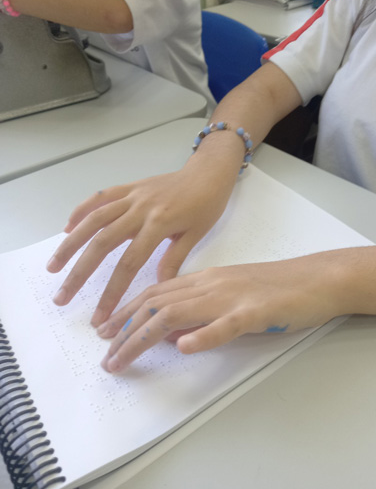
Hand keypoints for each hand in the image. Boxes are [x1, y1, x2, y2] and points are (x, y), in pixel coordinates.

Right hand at [47, 167, 233, 326]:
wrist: (208, 173)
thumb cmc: (206, 205)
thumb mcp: (196, 235)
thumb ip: (173, 260)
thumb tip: (156, 291)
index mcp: (159, 225)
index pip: (128, 264)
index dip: (111, 292)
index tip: (99, 315)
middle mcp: (140, 209)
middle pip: (102, 243)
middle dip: (79, 273)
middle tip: (61, 297)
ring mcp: (131, 196)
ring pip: (93, 219)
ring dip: (70, 244)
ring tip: (53, 266)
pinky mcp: (128, 186)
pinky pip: (99, 197)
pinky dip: (81, 211)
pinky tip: (67, 229)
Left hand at [98, 254, 343, 373]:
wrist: (316, 279)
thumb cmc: (277, 288)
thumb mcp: (231, 295)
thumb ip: (201, 309)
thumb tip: (169, 330)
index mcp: (207, 279)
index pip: (156, 293)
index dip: (126, 312)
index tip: (105, 330)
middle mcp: (212, 284)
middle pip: (157, 303)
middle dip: (125, 329)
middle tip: (104, 354)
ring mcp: (233, 297)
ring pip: (179, 313)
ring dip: (144, 337)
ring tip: (123, 358)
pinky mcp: (257, 311)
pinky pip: (226, 324)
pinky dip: (203, 335)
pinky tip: (184, 347)